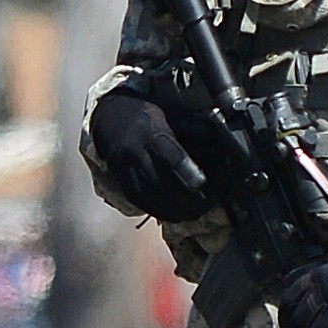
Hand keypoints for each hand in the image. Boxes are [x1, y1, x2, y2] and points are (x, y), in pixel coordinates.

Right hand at [89, 84, 211, 222]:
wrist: (109, 118)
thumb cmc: (146, 116)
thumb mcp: (170, 111)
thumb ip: (193, 126)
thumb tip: (218, 138)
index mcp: (150, 132)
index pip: (168, 154)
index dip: (185, 170)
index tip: (202, 182)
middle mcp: (136, 153)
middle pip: (160, 181)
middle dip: (185, 198)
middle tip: (206, 205)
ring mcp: (126, 169)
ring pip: (150, 196)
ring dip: (174, 209)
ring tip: (194, 214)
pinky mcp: (122, 181)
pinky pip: (140, 202)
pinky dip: (159, 212)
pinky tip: (176, 216)